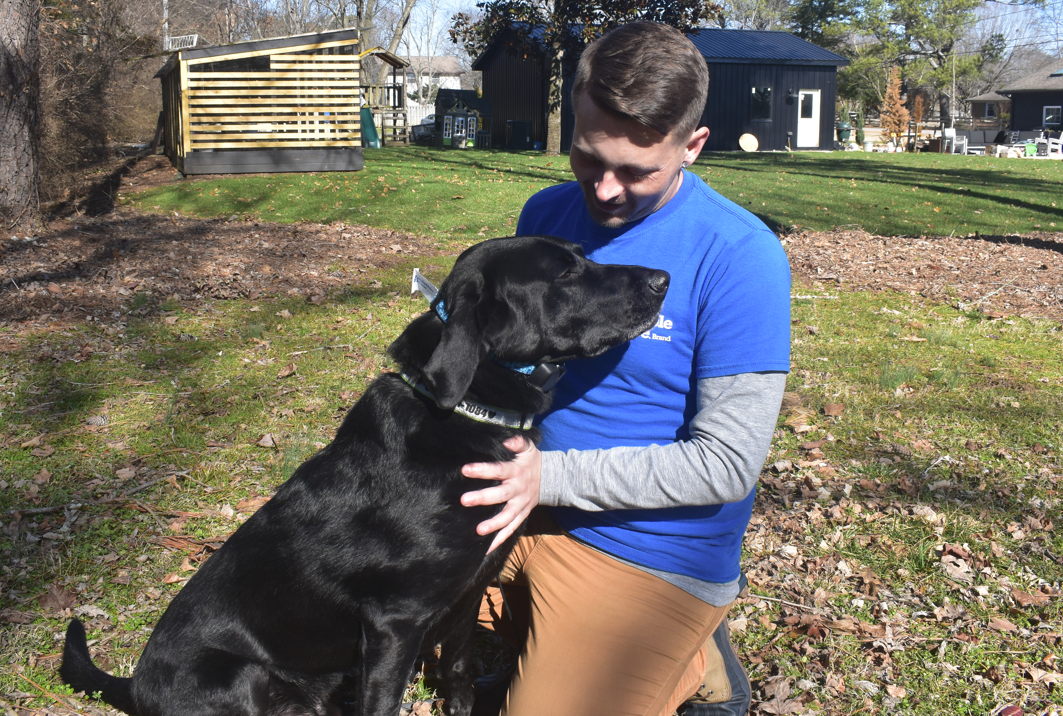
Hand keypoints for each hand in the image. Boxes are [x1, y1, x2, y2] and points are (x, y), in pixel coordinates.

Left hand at [460, 435, 540, 552]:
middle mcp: (518, 490)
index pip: (498, 469)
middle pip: (501, 495)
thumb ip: (516, 441)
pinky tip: (486, 549)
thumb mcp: (527, 447)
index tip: (465, 470)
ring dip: (494, 525)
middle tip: (464, 500)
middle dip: (483, 498)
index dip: (483, 470)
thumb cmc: (532, 461)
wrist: (552, 479)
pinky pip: (511, 530)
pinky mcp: (522, 516)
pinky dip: (499, 540)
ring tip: (478, 531)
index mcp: (516, 472)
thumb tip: (505, 440)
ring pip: (507, 517)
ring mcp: (520, 505)